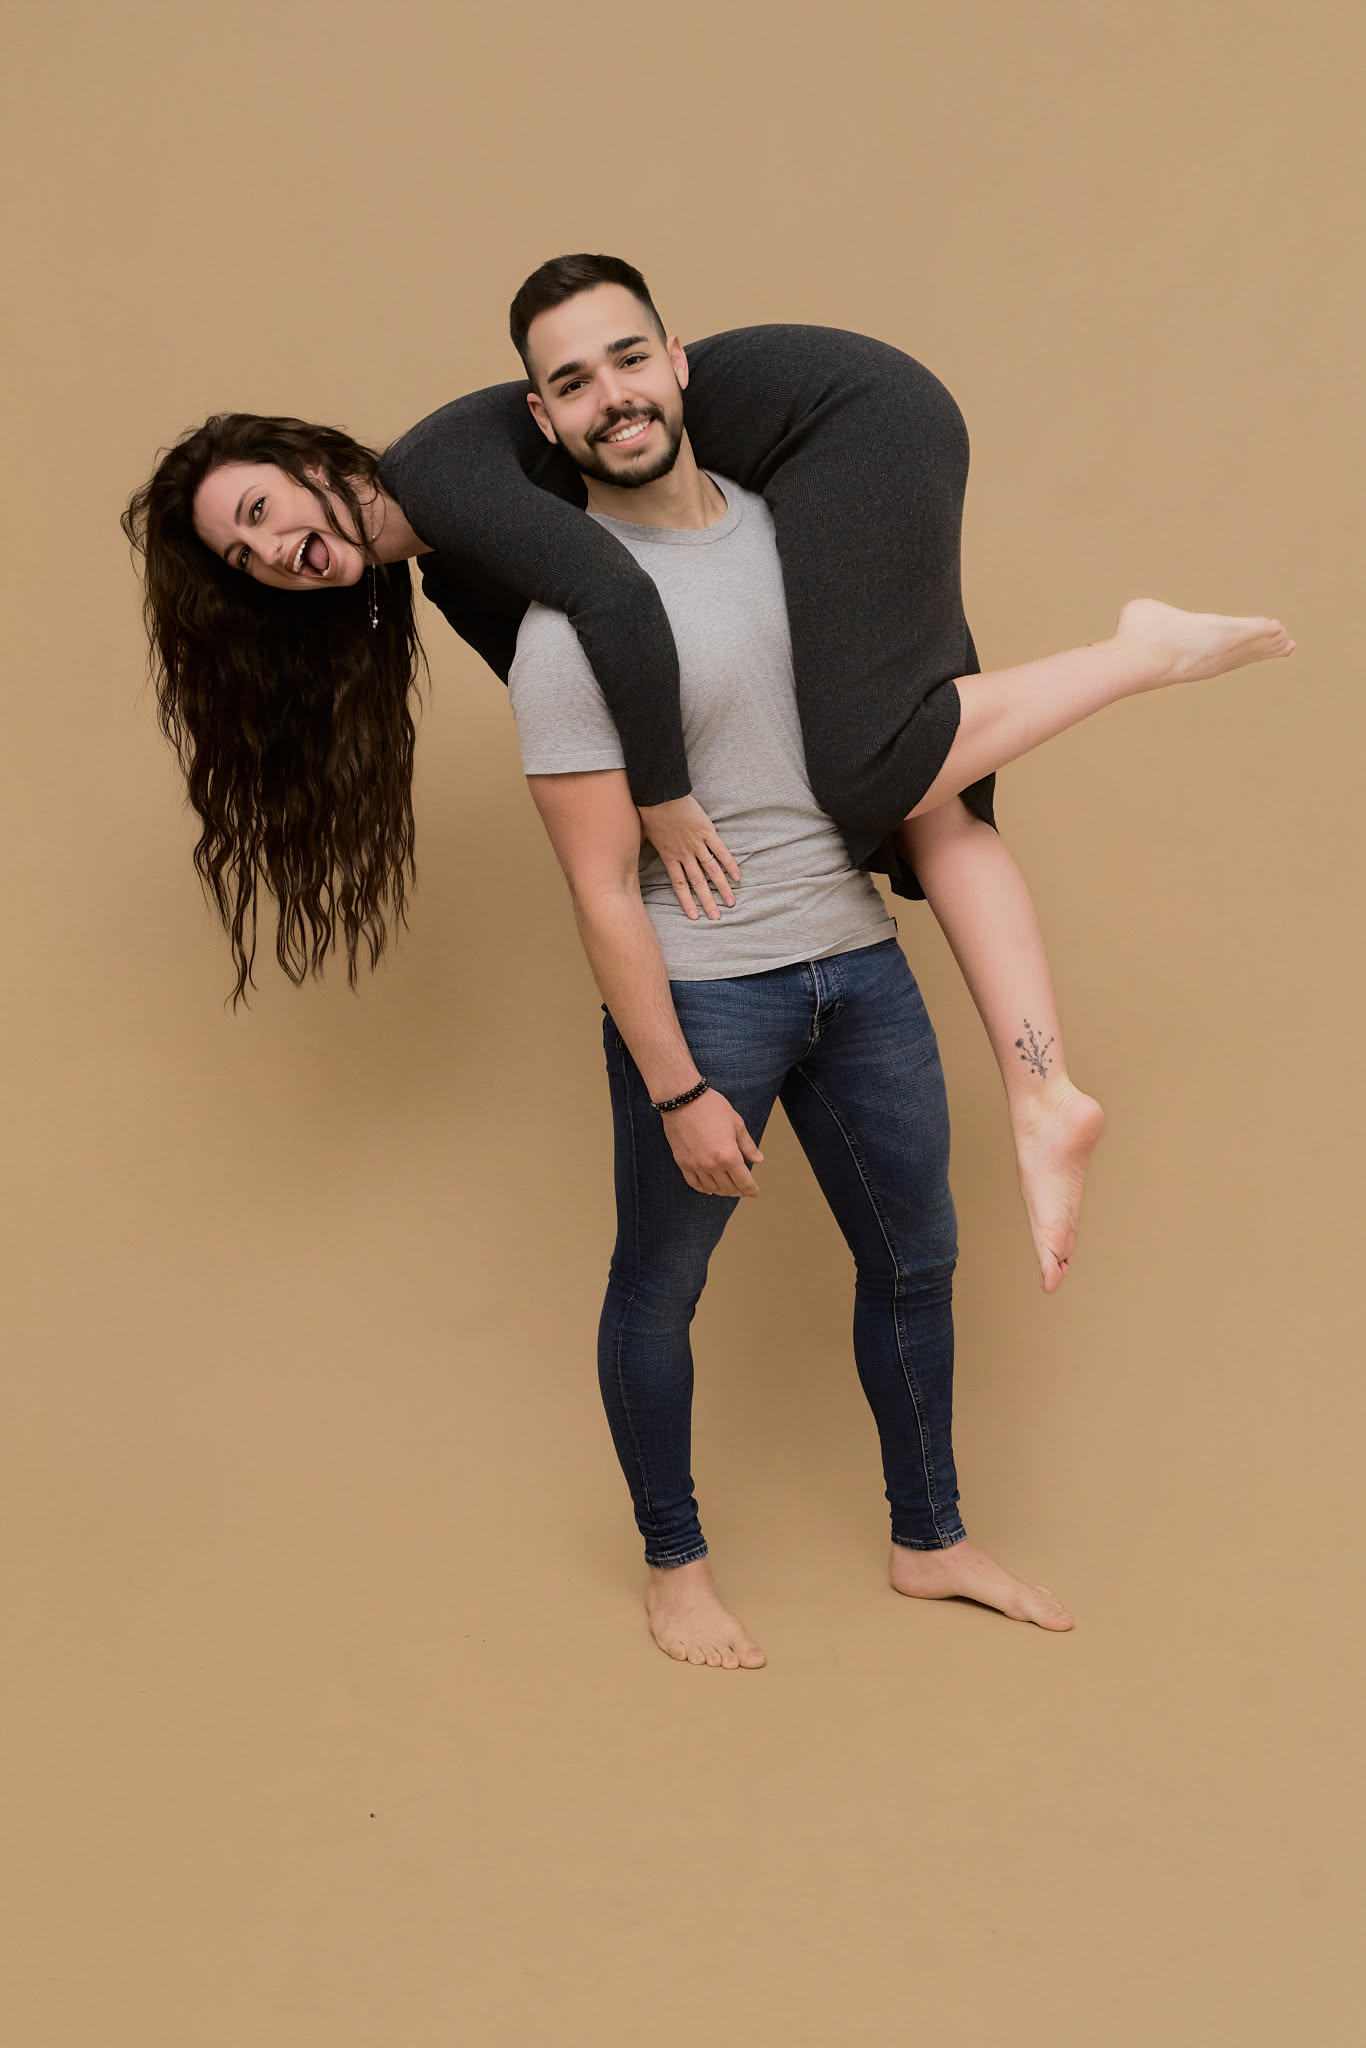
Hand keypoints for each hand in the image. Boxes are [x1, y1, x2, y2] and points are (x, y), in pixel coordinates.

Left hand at [636, 795, 740, 921]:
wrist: (659, 795)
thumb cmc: (649, 811)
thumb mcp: (644, 834)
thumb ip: (648, 846)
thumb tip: (635, 852)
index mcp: (668, 856)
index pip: (679, 885)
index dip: (686, 901)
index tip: (694, 916)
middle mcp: (684, 854)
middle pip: (698, 883)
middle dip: (707, 902)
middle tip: (716, 917)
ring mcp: (696, 844)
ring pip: (711, 871)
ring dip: (722, 888)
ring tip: (730, 903)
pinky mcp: (706, 831)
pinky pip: (720, 851)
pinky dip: (730, 864)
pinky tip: (737, 877)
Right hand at [661, 1089, 764, 1196]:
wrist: (682, 1099)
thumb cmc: (711, 1107)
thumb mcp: (737, 1124)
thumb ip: (748, 1145)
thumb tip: (757, 1159)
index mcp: (728, 1155)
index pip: (743, 1181)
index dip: (751, 1189)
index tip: (754, 1192)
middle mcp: (712, 1165)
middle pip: (728, 1188)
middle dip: (739, 1191)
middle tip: (744, 1190)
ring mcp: (695, 1165)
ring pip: (712, 1188)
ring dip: (722, 1191)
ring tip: (729, 1188)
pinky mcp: (682, 1162)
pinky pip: (694, 1183)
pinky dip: (704, 1188)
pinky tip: (710, 1188)